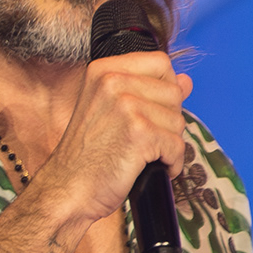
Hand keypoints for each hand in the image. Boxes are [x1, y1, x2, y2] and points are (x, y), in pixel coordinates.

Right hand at [23, 49, 189, 241]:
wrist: (67, 190)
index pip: (160, 63)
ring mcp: (126, 106)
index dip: (164, 89)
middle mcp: (113, 81)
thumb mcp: (110, 110)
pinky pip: (177, 146)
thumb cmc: (85, 156)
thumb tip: (185, 80)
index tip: (150, 111)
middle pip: (173, 93)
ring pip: (178, 121)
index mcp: (103, 70)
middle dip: (167, 121)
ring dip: (167, 144)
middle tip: (140, 140)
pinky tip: (148, 168)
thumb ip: (147, 90)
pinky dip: (170, 163)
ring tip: (141, 155)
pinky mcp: (139, 133)